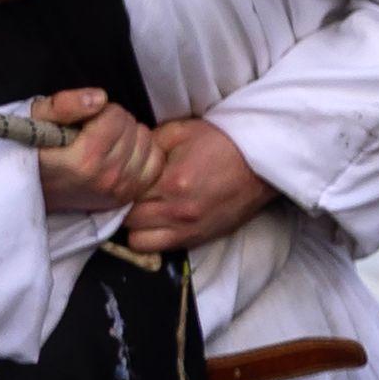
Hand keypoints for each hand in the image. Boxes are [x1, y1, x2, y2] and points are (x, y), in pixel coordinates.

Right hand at [30, 87, 158, 212]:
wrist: (32, 189)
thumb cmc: (33, 151)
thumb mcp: (36, 119)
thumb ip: (65, 105)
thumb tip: (101, 98)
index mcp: (85, 160)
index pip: (116, 116)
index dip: (101, 111)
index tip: (86, 121)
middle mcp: (107, 178)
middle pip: (133, 128)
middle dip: (116, 122)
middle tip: (96, 131)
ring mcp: (121, 190)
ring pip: (147, 142)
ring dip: (130, 136)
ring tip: (107, 142)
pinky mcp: (129, 196)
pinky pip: (156, 162)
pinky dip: (144, 153)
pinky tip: (123, 153)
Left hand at [121, 115, 273, 252]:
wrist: (262, 163)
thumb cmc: (223, 142)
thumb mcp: (181, 131)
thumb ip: (148, 143)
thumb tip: (124, 154)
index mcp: (171, 183)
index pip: (123, 195)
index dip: (116, 187)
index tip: (117, 180)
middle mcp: (178, 212)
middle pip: (127, 221)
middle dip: (123, 207)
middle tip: (128, 194)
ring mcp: (189, 230)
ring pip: (139, 242)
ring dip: (136, 227)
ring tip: (142, 210)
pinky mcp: (200, 238)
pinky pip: (162, 248)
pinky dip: (154, 237)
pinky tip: (159, 219)